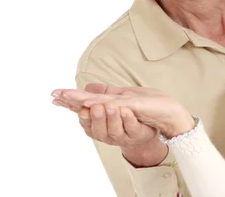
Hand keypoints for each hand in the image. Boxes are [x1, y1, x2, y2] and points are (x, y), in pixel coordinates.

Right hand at [52, 84, 170, 166]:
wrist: (162, 118)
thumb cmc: (137, 110)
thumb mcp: (118, 98)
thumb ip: (101, 95)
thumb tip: (85, 88)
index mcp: (103, 124)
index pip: (85, 118)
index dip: (74, 111)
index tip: (62, 101)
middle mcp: (110, 133)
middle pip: (96, 130)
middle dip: (93, 118)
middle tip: (89, 106)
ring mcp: (125, 135)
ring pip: (113, 132)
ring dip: (110, 118)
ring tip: (110, 106)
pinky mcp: (140, 134)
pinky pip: (132, 129)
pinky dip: (128, 120)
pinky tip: (125, 110)